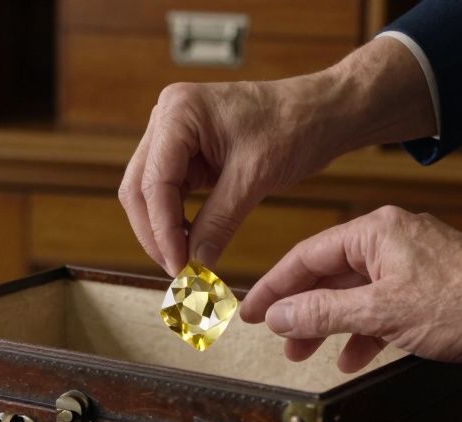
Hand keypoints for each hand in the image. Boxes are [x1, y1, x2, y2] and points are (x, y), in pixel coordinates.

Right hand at [118, 78, 336, 274]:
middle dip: (155, 233)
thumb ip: (218, 222)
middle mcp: (166, 119)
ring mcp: (172, 135)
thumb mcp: (254, 178)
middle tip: (178, 270)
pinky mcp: (185, 153)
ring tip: (185, 262)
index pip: (154, 182)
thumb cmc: (296, 126)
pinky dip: (176, 222)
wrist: (323, 111)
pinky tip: (191, 244)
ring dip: (162, 231)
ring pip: (148, 195)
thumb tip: (194, 265)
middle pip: (139, 189)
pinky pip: (168, 194)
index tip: (179, 266)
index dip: (162, 230)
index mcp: (178, 112)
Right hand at [239, 206, 461, 375]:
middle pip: (329, 275)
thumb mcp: (382, 312)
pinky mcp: (431, 287)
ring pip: (355, 293)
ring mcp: (413, 263)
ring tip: (306, 352)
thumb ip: (324, 313)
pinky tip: (354, 356)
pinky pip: (382, 306)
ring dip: (329, 324)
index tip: (250, 312)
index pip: (307, 256)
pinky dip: (363, 330)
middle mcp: (393, 239)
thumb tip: (281, 314)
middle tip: (276, 338)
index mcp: (377, 231)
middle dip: (301, 310)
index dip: (274, 287)